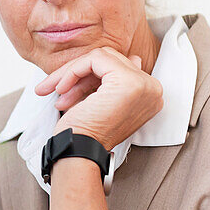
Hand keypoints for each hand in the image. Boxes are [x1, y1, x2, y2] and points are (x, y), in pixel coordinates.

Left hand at [34, 47, 163, 150]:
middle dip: (79, 73)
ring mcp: (143, 84)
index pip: (119, 67)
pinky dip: (73, 71)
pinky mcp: (127, 81)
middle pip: (110, 60)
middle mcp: (152, 89)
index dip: (90, 76)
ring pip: (101, 57)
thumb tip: (128, 59)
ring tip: (57, 91)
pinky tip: (62, 89)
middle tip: (58, 89)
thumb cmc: (87, 134)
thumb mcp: (104, 102)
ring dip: (72, 73)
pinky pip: (94, 59)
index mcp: (150, 95)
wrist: (81, 152)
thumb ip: (115, 80)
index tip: (69, 91)